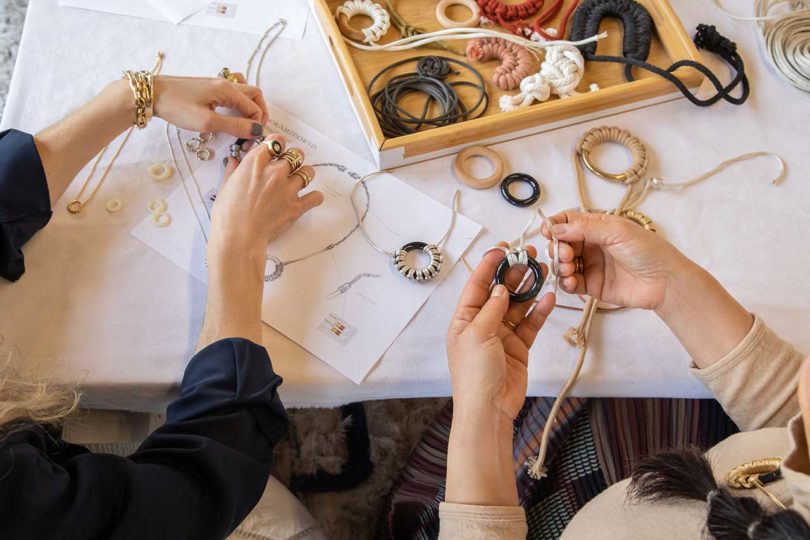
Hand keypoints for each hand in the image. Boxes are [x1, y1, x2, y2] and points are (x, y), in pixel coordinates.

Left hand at [152, 74, 268, 138]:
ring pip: (244, 90)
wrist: (151, 94)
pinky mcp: (208, 87)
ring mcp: (217, 83)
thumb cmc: (177, 107)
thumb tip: (257, 130)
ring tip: (246, 121)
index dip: (257, 125)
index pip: (255, 107)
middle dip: (259, 113)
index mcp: (228, 90)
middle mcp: (226, 83)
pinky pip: (232, 90)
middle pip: (254, 95)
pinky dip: (238, 100)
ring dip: (250, 105)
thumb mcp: (207, 122)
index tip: (250, 140)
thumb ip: (234, 126)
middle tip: (253, 131)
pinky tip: (230, 112)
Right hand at [208, 136, 323, 264]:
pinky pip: (316, 196)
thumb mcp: (225, 186)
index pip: (275, 141)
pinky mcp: (297, 206)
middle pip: (296, 154)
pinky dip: (315, 197)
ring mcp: (288, 189)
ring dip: (304, 175)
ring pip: (308, 172)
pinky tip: (309, 199)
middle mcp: (275, 172)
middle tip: (287, 167)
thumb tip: (234, 161)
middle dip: (293, 159)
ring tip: (298, 181)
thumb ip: (233, 170)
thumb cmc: (228, 214)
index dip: (277, 144)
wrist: (238, 237)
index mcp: (256, 163)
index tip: (276, 149)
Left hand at [447, 243, 555, 421]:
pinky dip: (540, 311)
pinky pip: (531, 323)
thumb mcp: (477, 335)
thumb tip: (501, 288)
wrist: (489, 408)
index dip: (489, 265)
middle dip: (514, 273)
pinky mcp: (519, 346)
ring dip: (529, 288)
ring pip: (518, 305)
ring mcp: (502, 334)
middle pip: (500, 292)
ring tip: (543, 269)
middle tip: (529, 256)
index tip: (503, 248)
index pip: (478, 285)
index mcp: (464, 319)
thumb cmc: (474, 374)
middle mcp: (482, 323)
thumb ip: (492, 309)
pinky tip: (549, 297)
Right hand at [544, 211, 692, 310]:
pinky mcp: (591, 285)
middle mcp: (591, 245)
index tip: (547, 232)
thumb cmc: (647, 251)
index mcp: (597, 227)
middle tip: (566, 254)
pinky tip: (571, 281)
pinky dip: (565, 282)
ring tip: (569, 269)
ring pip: (563, 263)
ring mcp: (590, 265)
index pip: (569, 222)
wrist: (665, 282)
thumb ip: (585, 228)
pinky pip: (570, 283)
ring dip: (560, 265)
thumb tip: (556, 228)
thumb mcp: (617, 231)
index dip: (555, 225)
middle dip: (557, 248)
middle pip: (562, 243)